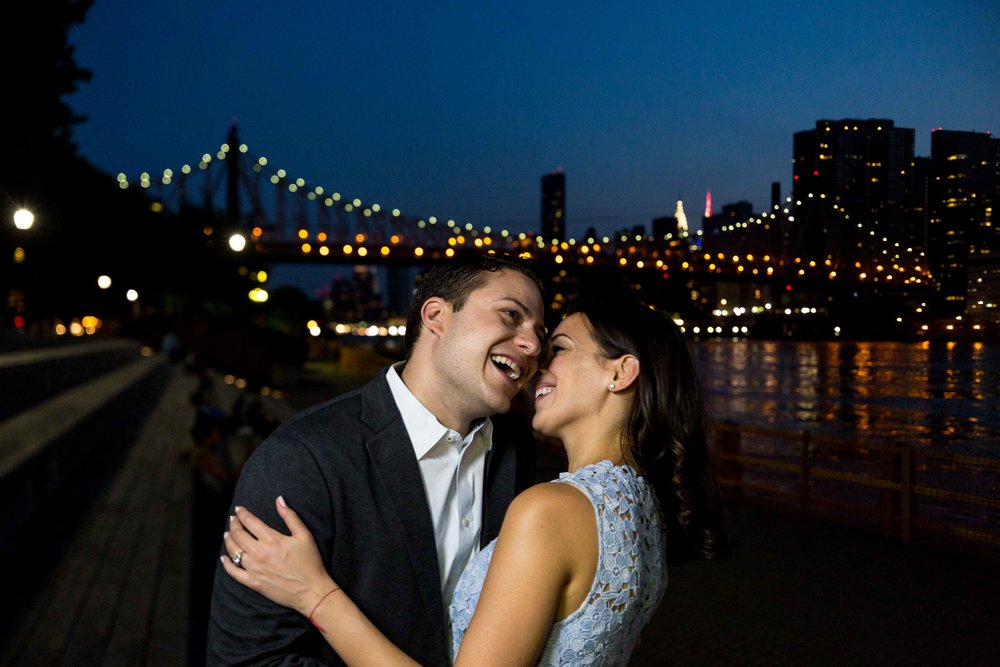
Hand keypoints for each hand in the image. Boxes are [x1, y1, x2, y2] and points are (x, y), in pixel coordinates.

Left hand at [222, 496, 337, 617]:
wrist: (310, 590)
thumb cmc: (310, 562)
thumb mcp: (304, 535)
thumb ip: (290, 516)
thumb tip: (279, 500)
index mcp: (272, 539)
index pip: (250, 522)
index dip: (242, 514)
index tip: (239, 509)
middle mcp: (259, 553)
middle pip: (238, 535)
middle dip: (234, 524)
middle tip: (233, 520)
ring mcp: (254, 568)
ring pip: (233, 551)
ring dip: (229, 540)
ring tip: (228, 534)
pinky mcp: (253, 582)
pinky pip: (234, 572)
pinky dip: (226, 564)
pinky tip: (224, 558)